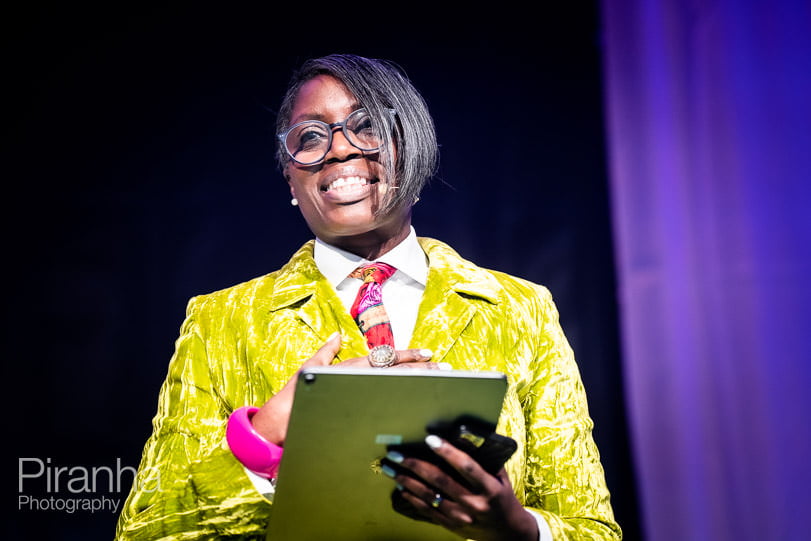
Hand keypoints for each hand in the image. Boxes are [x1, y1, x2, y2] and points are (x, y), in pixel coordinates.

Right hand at [251, 333, 434, 443]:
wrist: (279, 421)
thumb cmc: (295, 395)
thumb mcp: (310, 367)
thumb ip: (326, 351)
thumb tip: (336, 335)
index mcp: (349, 365)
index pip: (385, 357)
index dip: (408, 355)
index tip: (428, 354)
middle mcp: (354, 373)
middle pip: (394, 367)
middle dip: (421, 366)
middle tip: (443, 367)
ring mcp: (354, 388)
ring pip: (392, 380)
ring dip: (416, 378)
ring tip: (437, 377)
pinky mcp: (351, 402)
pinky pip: (382, 400)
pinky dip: (401, 397)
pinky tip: (416, 399)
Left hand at [385, 436, 538, 540]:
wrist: (507, 533)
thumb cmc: (502, 496)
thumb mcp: (500, 477)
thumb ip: (483, 459)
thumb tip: (463, 434)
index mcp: (489, 488)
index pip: (466, 466)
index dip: (448, 452)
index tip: (430, 439)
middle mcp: (474, 503)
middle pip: (440, 481)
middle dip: (415, 465)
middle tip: (395, 453)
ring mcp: (461, 517)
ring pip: (429, 496)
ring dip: (407, 481)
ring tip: (390, 469)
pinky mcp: (452, 526)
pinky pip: (428, 511)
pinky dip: (412, 499)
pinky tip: (401, 488)